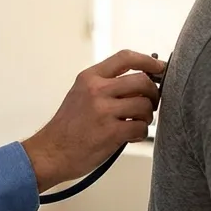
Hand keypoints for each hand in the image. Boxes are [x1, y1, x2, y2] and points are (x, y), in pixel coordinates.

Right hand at [22, 49, 165, 191]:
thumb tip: (142, 80)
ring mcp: (104, 111)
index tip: (159, 67)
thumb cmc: (68, 127)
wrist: (51, 152)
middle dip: (153, 93)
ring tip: (135, 123)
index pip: (125, 58)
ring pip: (144, 105)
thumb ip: (106, 85)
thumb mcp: (81, 94)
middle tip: (150, 103)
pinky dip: (140, 133)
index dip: (148, 61)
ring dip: (146, 116)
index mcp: (90, 78)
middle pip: (142, 81)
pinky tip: (129, 136)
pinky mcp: (111, 132)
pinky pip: (140, 128)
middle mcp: (97, 90)